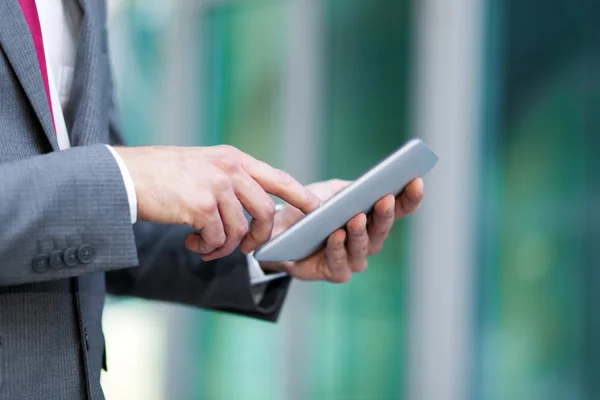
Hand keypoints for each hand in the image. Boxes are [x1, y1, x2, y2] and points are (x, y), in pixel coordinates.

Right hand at [114, 145, 319, 259]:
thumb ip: (230, 179)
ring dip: (226, 247)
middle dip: (260, 237)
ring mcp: (216, 186)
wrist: (126, 176)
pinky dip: (209, 249)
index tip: (317, 210)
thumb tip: (251, 208)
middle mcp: (230, 169)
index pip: (279, 178)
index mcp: (234, 158)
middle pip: (265, 212)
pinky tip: (194, 244)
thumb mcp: (203, 165)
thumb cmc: (163, 174)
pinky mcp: (201, 206)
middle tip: (246, 248)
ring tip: (208, 247)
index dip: (301, 196)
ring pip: (240, 230)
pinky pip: (218, 239)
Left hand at [260, 178, 423, 281]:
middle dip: (385, 213)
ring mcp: (354, 258)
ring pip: (363, 247)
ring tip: (356, 217)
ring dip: (361, 232)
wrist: (278, 233)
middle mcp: (369, 240)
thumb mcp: (327, 192)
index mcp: (372, 217)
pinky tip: (336, 235)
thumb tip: (364, 186)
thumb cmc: (308, 211)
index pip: (398, 208)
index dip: (410, 197)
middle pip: (383, 228)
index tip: (417, 180)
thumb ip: (346, 190)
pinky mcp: (335, 272)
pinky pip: (340, 262)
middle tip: (386, 198)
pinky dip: (338, 248)